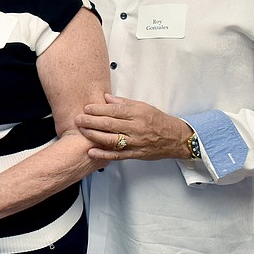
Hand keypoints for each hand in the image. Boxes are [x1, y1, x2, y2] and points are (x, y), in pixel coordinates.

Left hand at [74, 93, 192, 160]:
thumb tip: (106, 97)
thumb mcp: (142, 106)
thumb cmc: (158, 120)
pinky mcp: (135, 154)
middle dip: (91, 121)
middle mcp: (135, 128)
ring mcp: (135, 142)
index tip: (86, 108)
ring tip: (82, 131)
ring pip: (111, 140)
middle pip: (109, 124)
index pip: (113, 111)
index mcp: (137, 114)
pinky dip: (104, 154)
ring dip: (94, 135)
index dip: (97, 109)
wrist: (175, 138)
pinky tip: (92, 151)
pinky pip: (118, 155)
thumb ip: (123, 102)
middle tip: (78, 119)